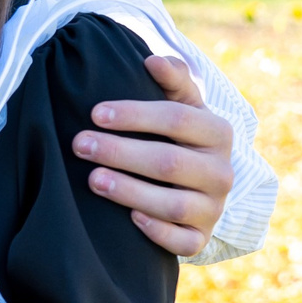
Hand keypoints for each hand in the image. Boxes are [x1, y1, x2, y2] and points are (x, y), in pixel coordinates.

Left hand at [71, 54, 234, 256]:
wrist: (197, 183)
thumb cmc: (177, 135)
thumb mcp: (181, 103)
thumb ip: (172, 78)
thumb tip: (152, 60)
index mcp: (218, 132)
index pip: (177, 119)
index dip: (135, 115)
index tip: (94, 113)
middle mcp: (222, 172)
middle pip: (169, 162)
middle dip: (120, 152)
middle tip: (79, 144)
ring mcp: (214, 208)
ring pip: (173, 204)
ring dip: (129, 191)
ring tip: (92, 180)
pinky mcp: (202, 237)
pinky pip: (184, 242)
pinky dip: (157, 232)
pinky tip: (129, 219)